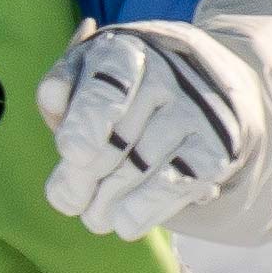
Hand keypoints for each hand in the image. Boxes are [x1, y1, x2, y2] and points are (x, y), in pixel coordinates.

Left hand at [38, 26, 246, 237]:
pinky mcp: (219, 147)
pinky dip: (145, 209)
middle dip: (84, 176)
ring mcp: (199, 112)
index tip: (70, 153)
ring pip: (142, 166)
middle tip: (67, 200)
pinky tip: (125, 223)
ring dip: (109, 201)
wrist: (209, 90)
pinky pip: (176, 185)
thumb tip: (52, 102)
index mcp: (129, 49)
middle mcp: (169, 74)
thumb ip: (62, 88)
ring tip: (93, 217)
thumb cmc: (128, 87)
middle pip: (118, 137)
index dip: (86, 120)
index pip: (107, 85)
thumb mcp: (90, 74)